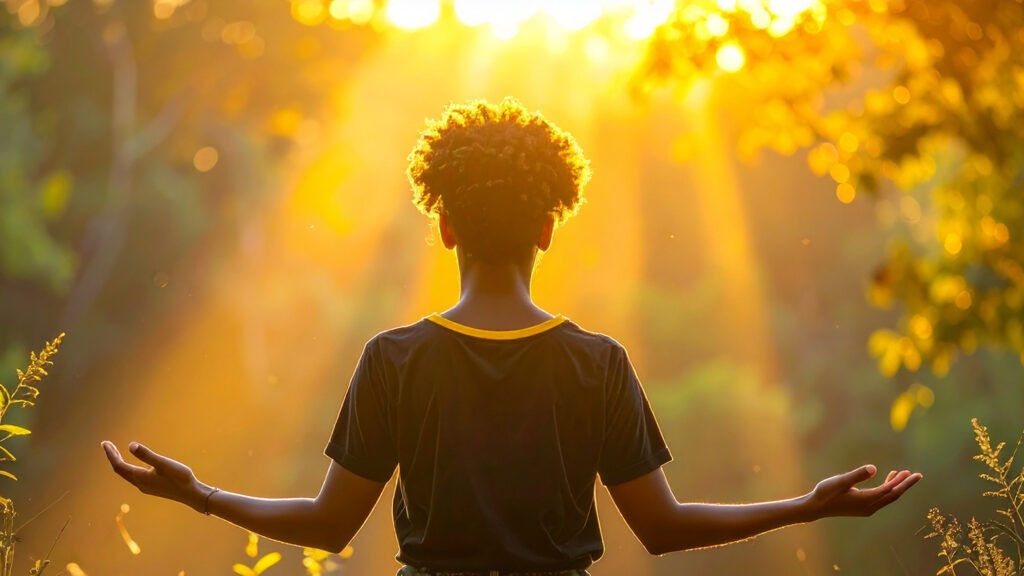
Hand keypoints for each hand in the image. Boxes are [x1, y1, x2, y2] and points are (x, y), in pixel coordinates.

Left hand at [101, 441, 212, 512]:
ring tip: (117, 452)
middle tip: (107, 445)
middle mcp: (140, 483)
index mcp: (140, 477)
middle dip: (113, 457)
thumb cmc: (179, 477)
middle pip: (120, 470)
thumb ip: (146, 455)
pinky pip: (134, 477)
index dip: (110, 454)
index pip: (118, 465)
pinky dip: (129, 468)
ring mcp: (146, 487)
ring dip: (120, 463)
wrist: (191, 494)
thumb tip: (130, 445)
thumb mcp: (163, 463)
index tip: (104, 443)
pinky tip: (136, 465)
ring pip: (127, 474)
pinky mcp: (152, 488)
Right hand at [807, 465, 921, 519]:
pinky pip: (881, 498)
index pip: (890, 490)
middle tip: (918, 475)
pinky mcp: (863, 507)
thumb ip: (857, 474)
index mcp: (866, 500)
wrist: (817, 507)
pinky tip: (888, 480)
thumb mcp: (840, 481)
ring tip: (905, 474)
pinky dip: (887, 488)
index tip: (913, 473)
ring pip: (888, 497)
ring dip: (897, 486)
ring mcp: (867, 508)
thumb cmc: (826, 492)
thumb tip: (874, 468)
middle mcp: (870, 507)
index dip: (902, 482)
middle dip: (905, 485)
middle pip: (893, 495)